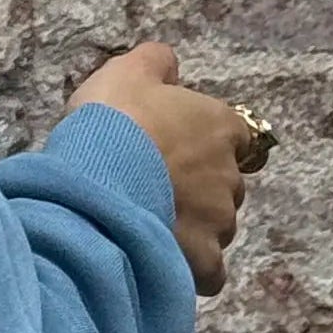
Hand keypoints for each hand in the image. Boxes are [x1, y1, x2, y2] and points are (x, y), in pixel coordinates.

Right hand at [69, 41, 252, 296]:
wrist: (97, 179)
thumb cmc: (113, 121)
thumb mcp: (125, 72)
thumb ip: (155, 62)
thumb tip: (169, 61)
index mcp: (220, 126)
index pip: (235, 135)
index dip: (205, 142)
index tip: (176, 148)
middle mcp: (229, 174)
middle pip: (224, 184)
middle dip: (198, 188)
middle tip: (153, 186)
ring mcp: (220, 220)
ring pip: (216, 228)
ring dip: (192, 228)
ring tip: (148, 223)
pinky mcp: (204, 259)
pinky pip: (209, 271)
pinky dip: (191, 269)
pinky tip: (162, 258)